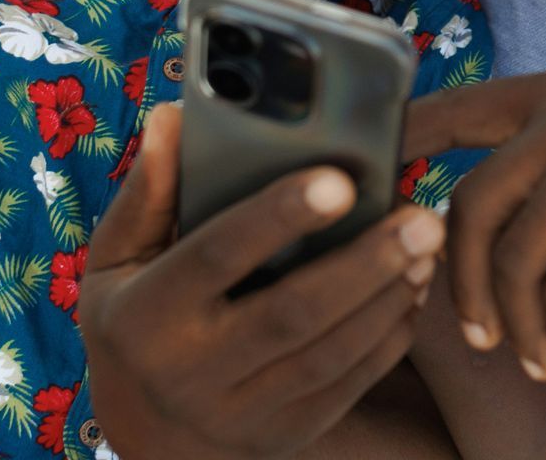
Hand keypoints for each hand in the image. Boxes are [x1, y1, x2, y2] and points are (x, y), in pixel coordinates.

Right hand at [79, 103, 446, 459]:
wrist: (145, 435)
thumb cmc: (134, 320)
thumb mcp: (117, 261)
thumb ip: (148, 193)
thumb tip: (172, 116)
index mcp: (145, 317)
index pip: (217, 256)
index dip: (278, 217)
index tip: (339, 179)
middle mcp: (191, 373)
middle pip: (291, 314)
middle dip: (364, 262)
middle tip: (422, 215)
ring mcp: (241, 414)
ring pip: (329, 354)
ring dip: (388, 297)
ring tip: (428, 243)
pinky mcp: (286, 436)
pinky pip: (348, 386)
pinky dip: (388, 337)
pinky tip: (414, 289)